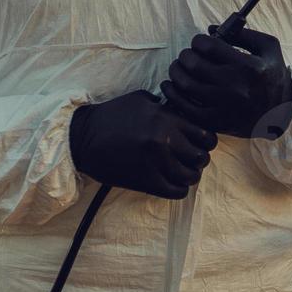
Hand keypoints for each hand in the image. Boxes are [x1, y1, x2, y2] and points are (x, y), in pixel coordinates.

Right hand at [68, 90, 217, 198]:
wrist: (84, 138)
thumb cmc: (112, 115)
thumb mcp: (141, 99)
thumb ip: (165, 104)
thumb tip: (182, 109)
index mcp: (166, 119)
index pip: (206, 135)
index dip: (207, 140)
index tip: (199, 142)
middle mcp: (165, 141)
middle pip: (202, 157)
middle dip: (200, 158)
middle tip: (191, 158)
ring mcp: (157, 163)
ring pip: (192, 177)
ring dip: (190, 175)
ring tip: (182, 172)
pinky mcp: (146, 182)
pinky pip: (177, 192)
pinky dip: (179, 189)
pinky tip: (172, 182)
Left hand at [161, 27, 291, 139]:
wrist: (280, 112)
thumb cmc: (272, 75)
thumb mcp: (268, 47)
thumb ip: (242, 34)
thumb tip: (211, 29)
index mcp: (248, 66)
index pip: (209, 47)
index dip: (198, 41)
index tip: (199, 43)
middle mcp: (235, 86)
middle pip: (194, 65)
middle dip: (185, 55)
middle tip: (186, 55)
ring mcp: (224, 106)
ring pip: (186, 85)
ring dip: (176, 72)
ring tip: (178, 67)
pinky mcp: (216, 122)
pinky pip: (185, 108)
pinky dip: (173, 95)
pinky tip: (170, 86)